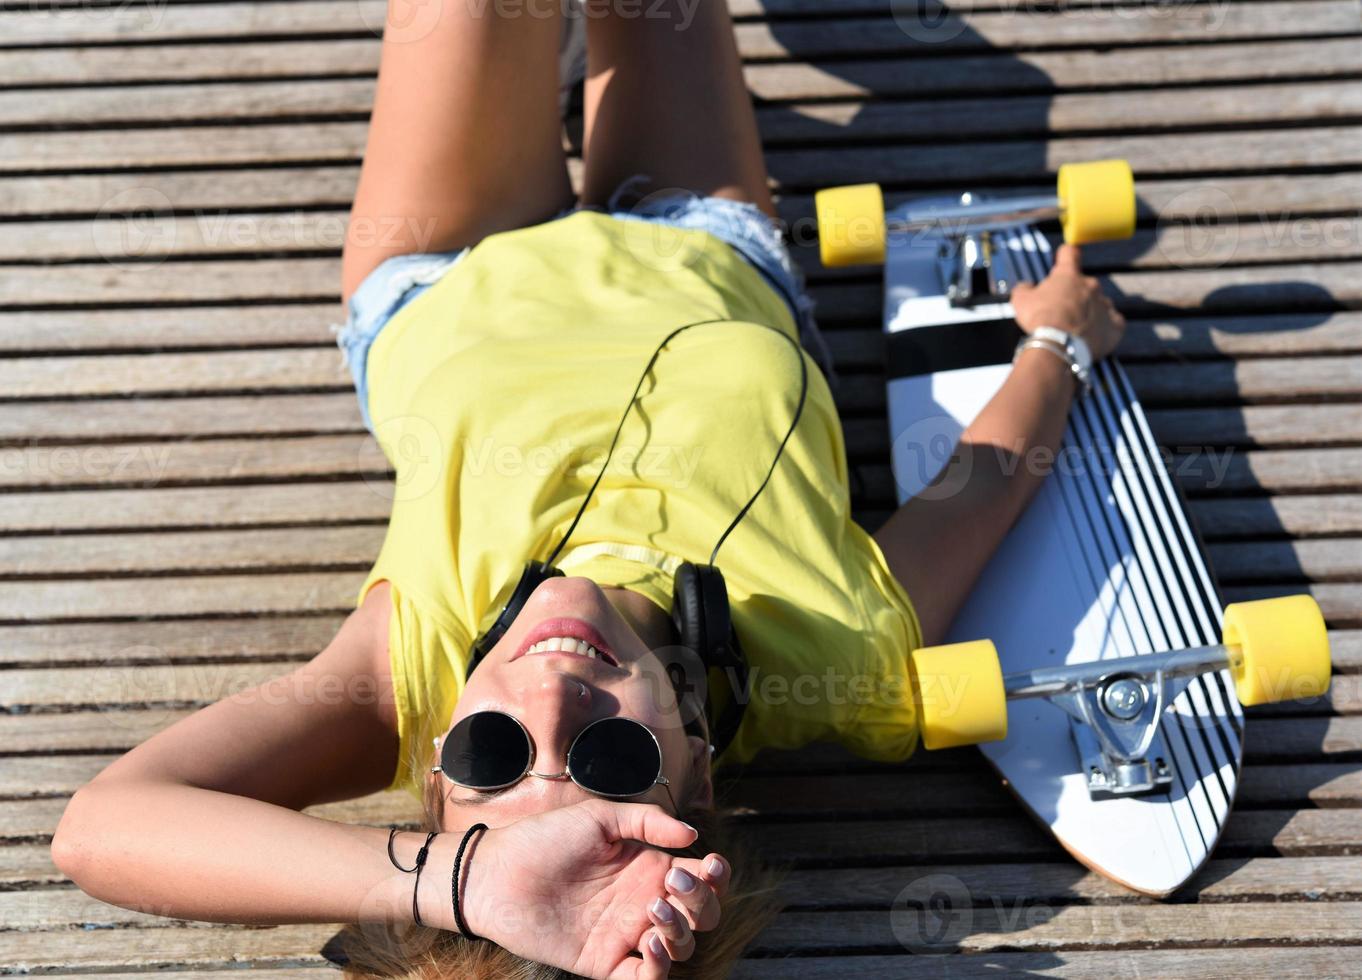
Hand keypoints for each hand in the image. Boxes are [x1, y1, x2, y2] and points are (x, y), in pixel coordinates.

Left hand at [459, 800, 729, 978]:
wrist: (496, 875)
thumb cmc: (544, 839)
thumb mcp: (599, 818)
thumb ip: (647, 821)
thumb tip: (692, 837)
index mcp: (648, 866)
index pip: (701, 877)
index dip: (716, 876)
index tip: (711, 865)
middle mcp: (644, 901)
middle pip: (701, 915)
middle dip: (703, 902)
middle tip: (675, 884)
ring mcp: (627, 934)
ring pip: (682, 947)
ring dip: (681, 931)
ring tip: (653, 911)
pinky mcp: (605, 962)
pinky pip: (646, 978)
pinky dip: (660, 968)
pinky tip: (649, 945)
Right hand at [1010, 244, 1125, 360]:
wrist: (1059, 345)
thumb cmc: (1040, 319)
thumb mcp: (1021, 300)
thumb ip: (1024, 288)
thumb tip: (1026, 286)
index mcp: (1069, 275)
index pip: (1070, 253)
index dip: (1065, 255)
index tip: (1062, 258)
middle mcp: (1091, 285)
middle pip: (1084, 284)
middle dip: (1074, 294)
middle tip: (1062, 310)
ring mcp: (1105, 304)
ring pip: (1099, 303)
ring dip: (1089, 311)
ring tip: (1076, 328)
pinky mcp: (1115, 324)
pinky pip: (1113, 322)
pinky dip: (1105, 327)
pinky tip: (1095, 335)